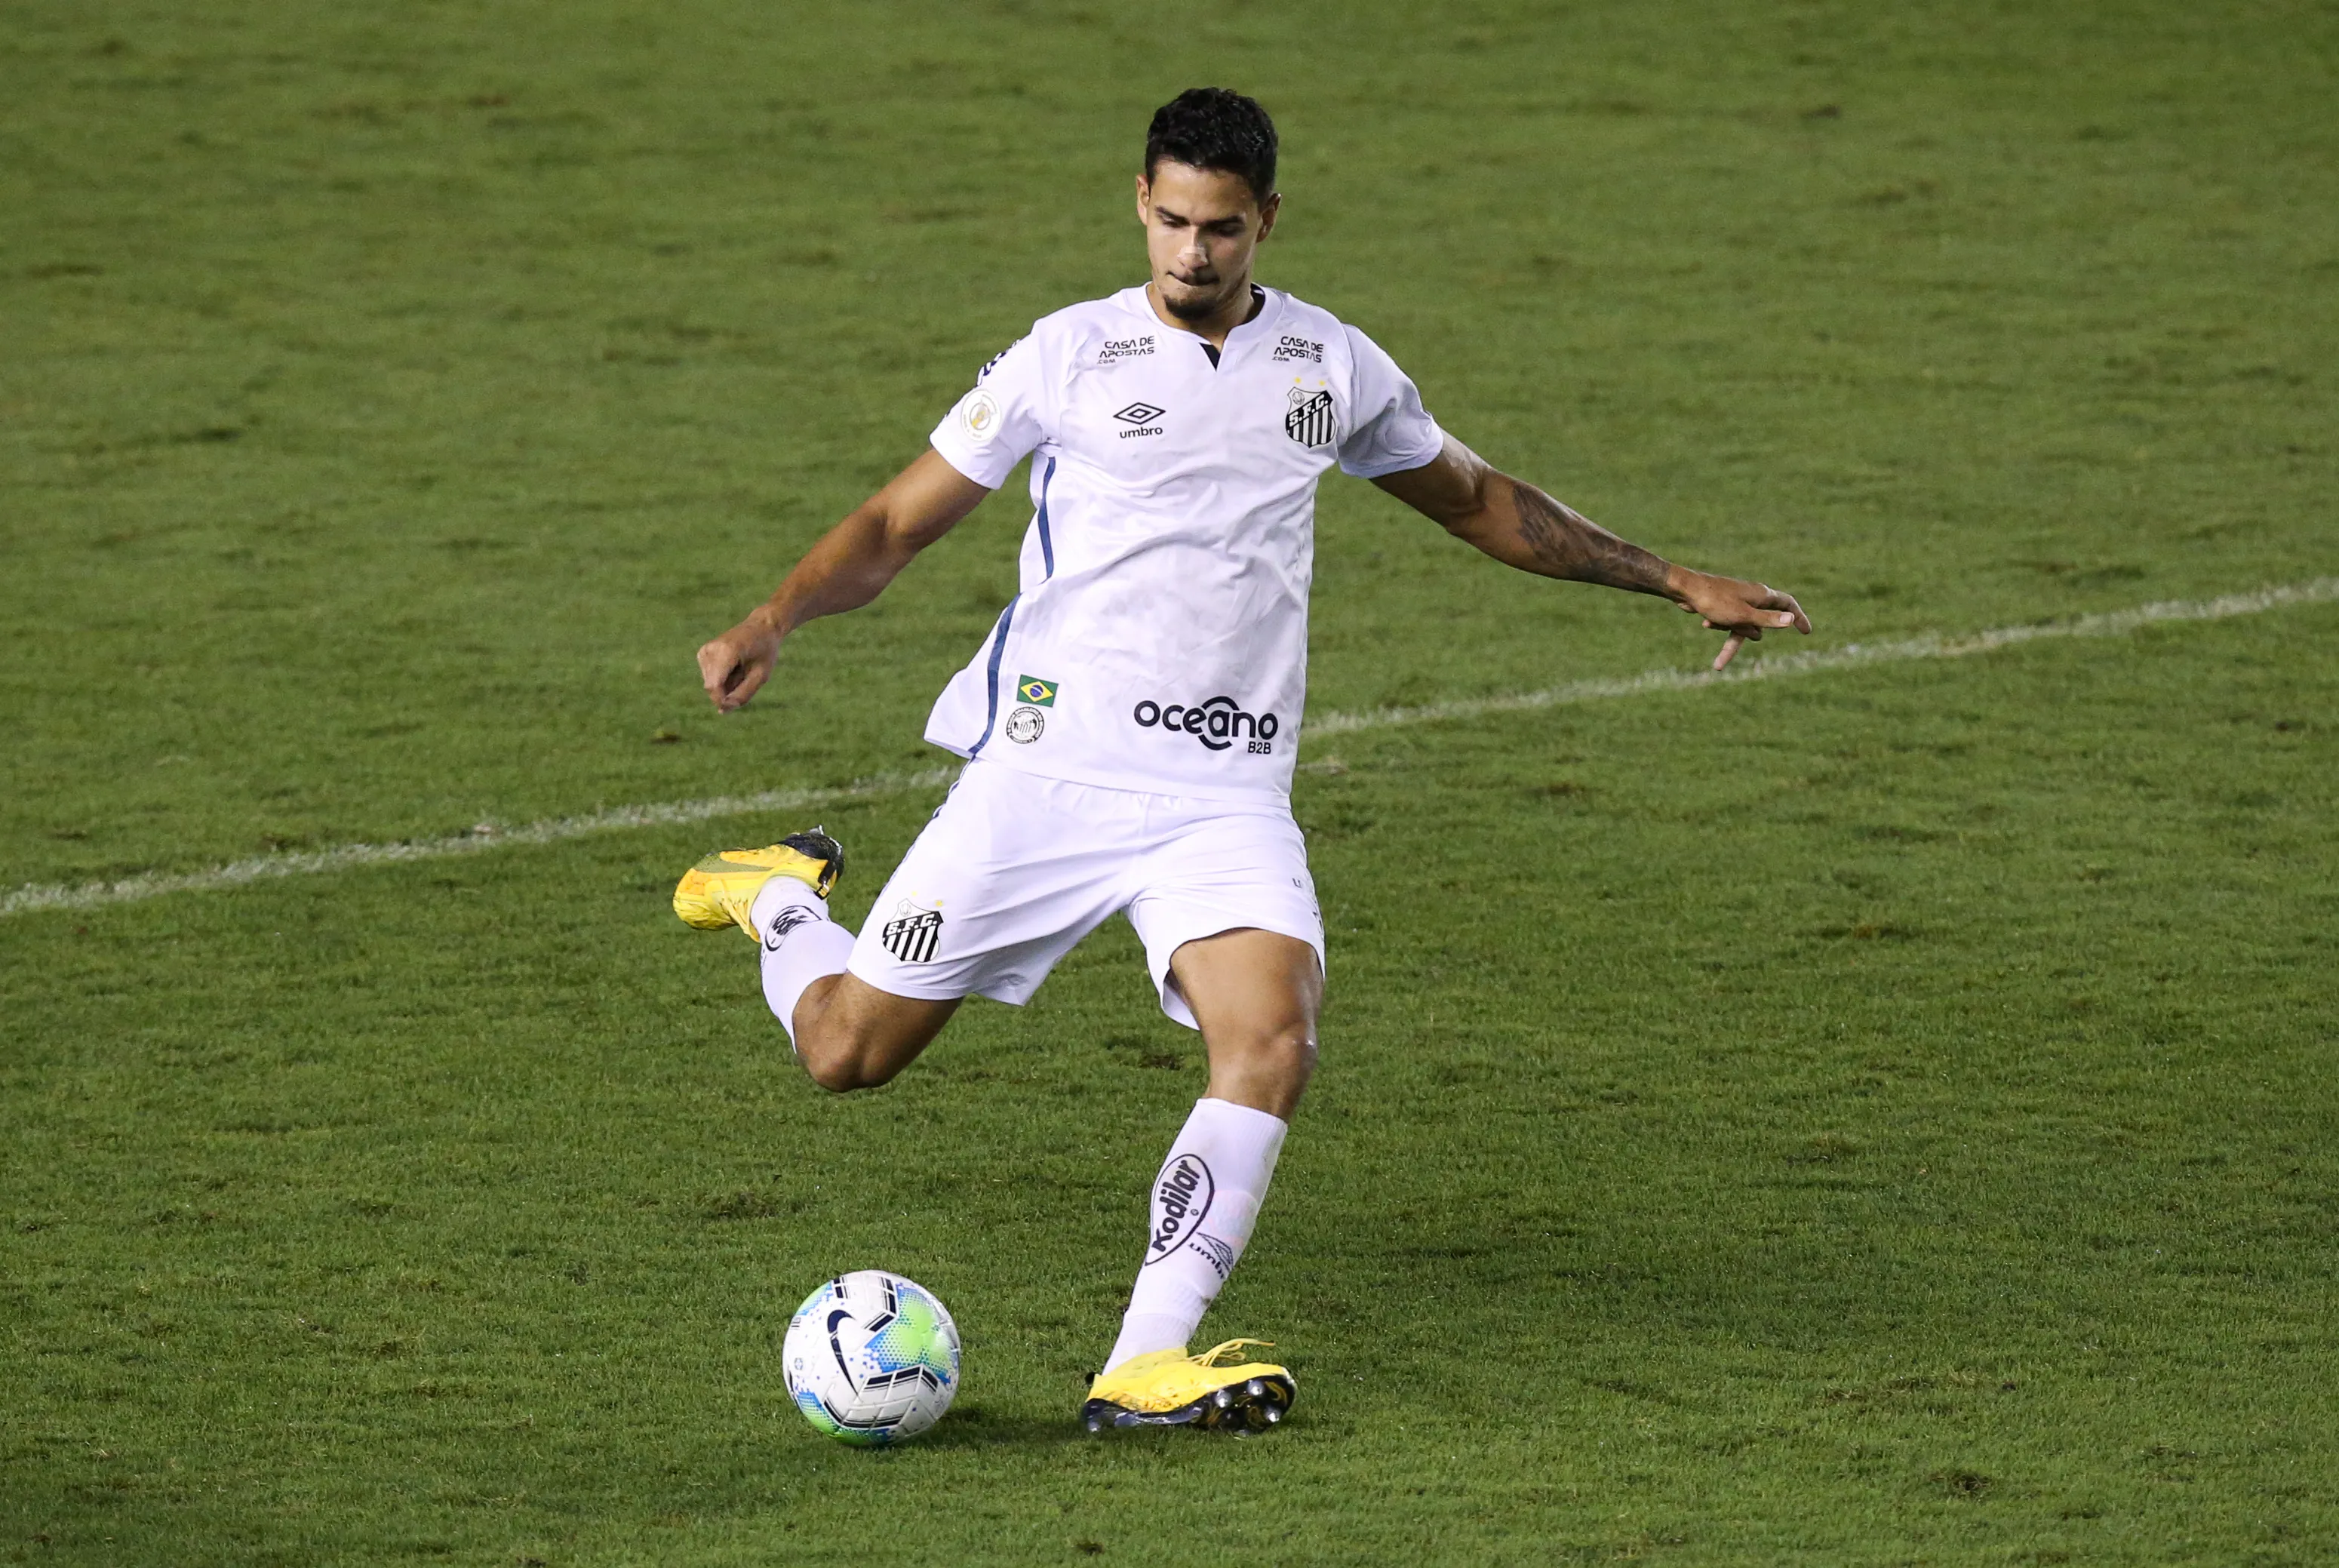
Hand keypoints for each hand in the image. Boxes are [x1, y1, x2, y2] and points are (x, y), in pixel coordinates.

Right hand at [697, 612, 782, 712]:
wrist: (761, 627)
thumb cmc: (765, 651)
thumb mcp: (761, 676)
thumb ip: (743, 694)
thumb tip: (722, 710)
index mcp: (727, 651)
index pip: (714, 685)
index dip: (722, 700)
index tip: (735, 705)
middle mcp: (711, 649)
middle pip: (711, 687)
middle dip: (727, 692)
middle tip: (746, 679)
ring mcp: (705, 651)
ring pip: (710, 684)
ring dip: (726, 684)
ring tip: (741, 669)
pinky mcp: (703, 653)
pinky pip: (710, 678)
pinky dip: (723, 678)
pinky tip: (734, 667)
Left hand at [1673, 572, 1810, 670]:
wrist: (1688, 589)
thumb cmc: (1716, 601)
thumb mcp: (1744, 615)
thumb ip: (1767, 619)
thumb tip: (1791, 620)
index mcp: (1762, 595)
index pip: (1788, 604)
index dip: (1798, 617)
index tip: (1806, 631)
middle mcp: (1753, 596)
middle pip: (1763, 621)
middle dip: (1750, 632)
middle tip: (1735, 636)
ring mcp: (1739, 601)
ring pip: (1744, 625)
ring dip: (1731, 631)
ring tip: (1712, 622)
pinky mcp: (1726, 605)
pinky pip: (1730, 622)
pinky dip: (1721, 625)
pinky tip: (1706, 622)